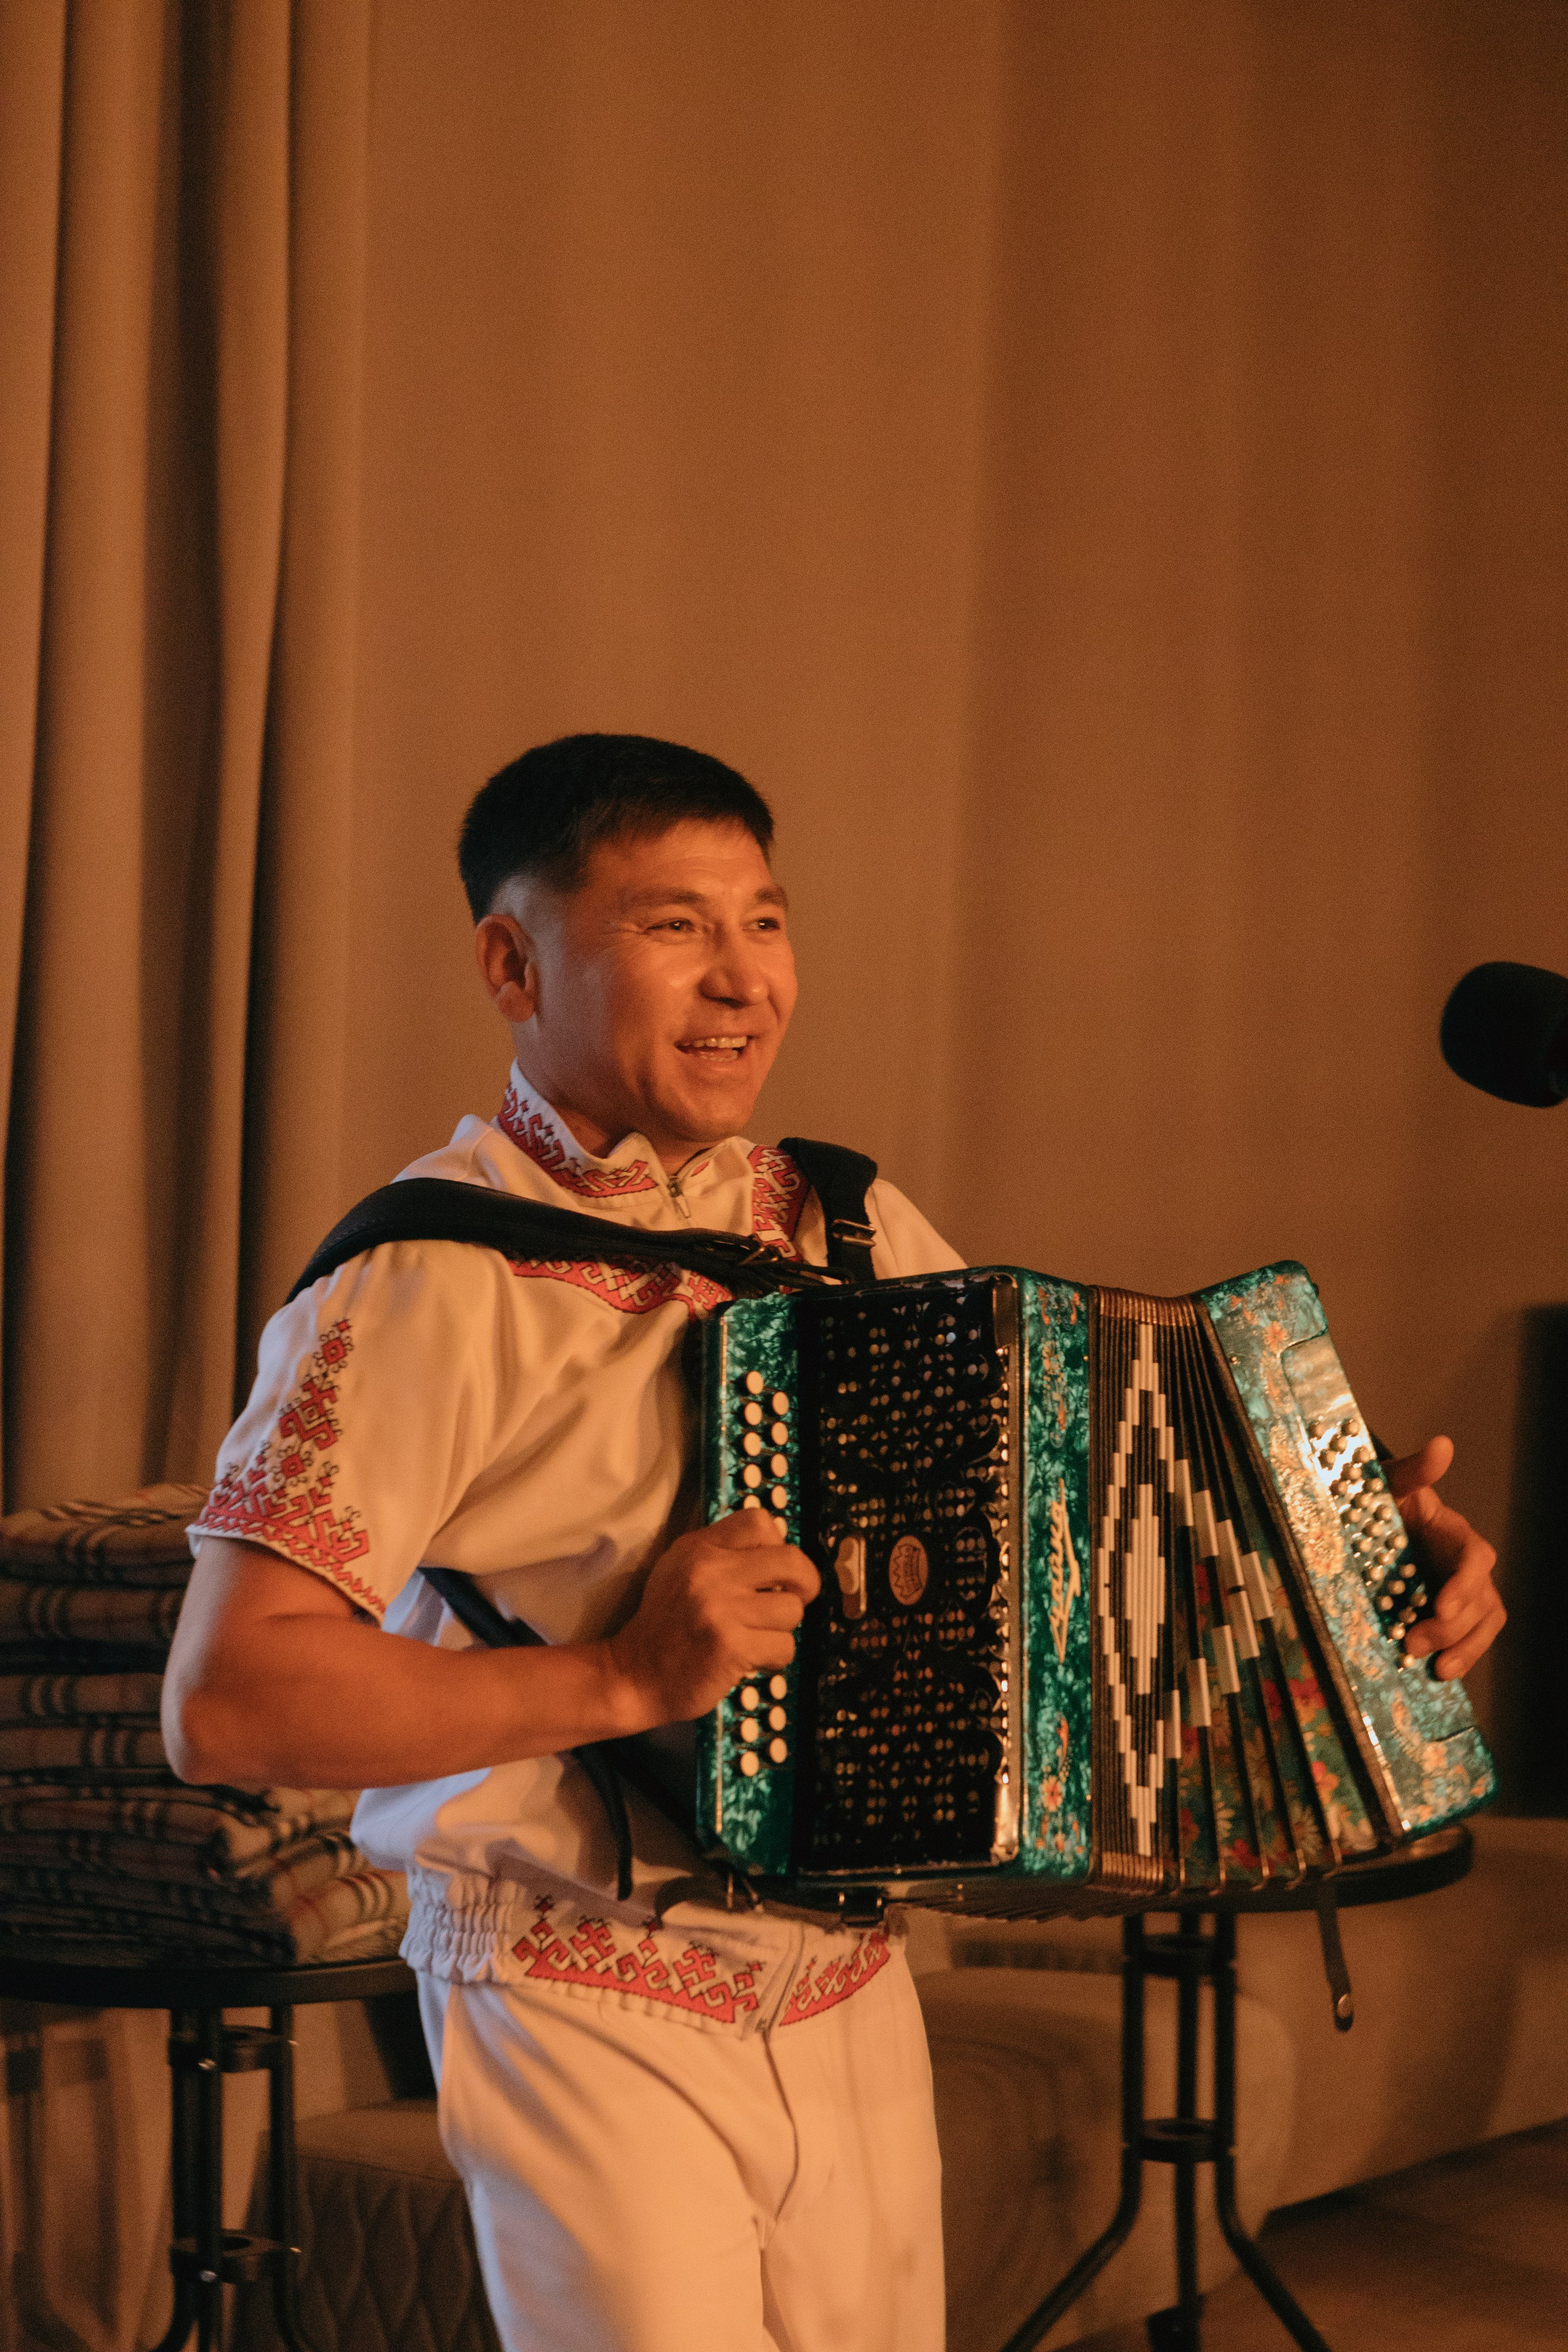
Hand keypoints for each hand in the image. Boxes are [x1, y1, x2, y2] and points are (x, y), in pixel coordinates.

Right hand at [605, 1510, 820, 1728]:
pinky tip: (751, 1658)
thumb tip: (779, 1548)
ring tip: (756, 1636)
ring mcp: (721, 1609)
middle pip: (792, 1561)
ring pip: (792, 1610)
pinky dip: (774, 1657)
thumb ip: (723, 1553)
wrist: (634, 1674)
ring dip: (782, 1629)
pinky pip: (784, 1646)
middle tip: (792, 1601)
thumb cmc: (666, 1623)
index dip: (778, 1544)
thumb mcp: (681, 1570)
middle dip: (805, 1584)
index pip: (760, 1521)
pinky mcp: (730, 1646)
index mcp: (699, 1547)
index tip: (771, 1571)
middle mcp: (710, 1571)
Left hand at [1385, 1436, 1504, 1680]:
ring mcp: (1460, 1591)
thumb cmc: (1378, 1497)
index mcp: (1453, 1533)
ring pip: (1482, 1623)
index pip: (1475, 1558)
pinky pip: (1469, 1638)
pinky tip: (1439, 1674)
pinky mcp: (1449, 1612)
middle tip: (1413, 1642)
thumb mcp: (1388, 1481)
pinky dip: (1460, 1656)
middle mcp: (1464, 1564)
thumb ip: (1415, 1470)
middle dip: (1451, 1627)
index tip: (1440, 1608)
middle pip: (1479, 1599)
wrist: (1363, 1518)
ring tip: (1435, 1669)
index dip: (1463, 1585)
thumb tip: (1442, 1444)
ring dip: (1463, 1648)